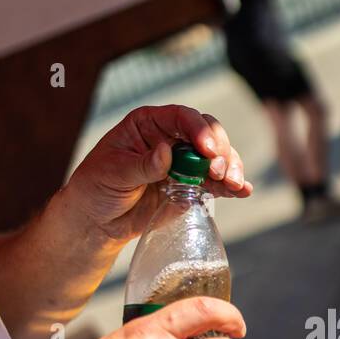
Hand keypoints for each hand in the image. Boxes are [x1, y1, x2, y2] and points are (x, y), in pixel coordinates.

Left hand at [64, 104, 252, 243]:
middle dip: (219, 150)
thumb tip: (166, 152)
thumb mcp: (113, 173)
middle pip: (208, 133)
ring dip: (230, 167)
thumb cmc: (96, 187)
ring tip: (232, 184)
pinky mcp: (192, 186)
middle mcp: (171, 139)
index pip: (181, 117)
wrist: (97, 221)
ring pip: (218, 157)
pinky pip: (216, 182)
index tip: (206, 150)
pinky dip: (231, 186)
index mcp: (149, 124)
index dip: (198, 129)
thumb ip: (142, 164)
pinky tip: (242, 191)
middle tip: (217, 171)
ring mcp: (184, 163)